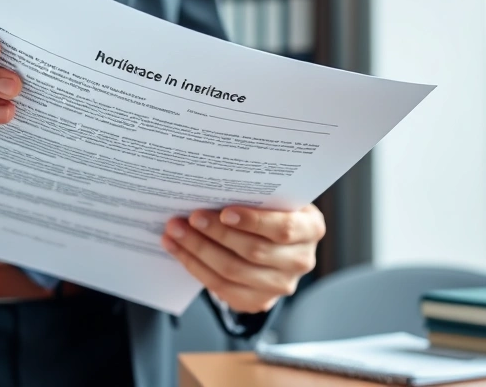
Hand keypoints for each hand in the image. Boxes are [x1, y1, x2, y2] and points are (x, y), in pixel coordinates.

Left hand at [161, 204, 324, 313]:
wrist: (275, 240)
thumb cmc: (271, 210)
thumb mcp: (275, 198)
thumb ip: (257, 194)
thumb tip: (212, 185)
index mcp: (311, 228)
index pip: (284, 228)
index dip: (254, 221)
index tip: (225, 212)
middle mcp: (301, 260)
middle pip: (253, 251)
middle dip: (216, 233)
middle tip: (188, 217)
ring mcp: (281, 285)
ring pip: (233, 271)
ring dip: (198, 250)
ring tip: (174, 232)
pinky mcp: (259, 301)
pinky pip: (222, 288)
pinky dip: (195, 267)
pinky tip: (178, 250)